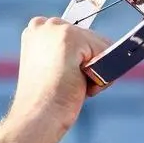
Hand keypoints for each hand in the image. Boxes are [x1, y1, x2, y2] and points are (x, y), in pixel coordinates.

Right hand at [6, 17, 109, 142]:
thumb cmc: (46, 102)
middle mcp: (44, 24)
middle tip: (67, 83)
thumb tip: (106, 50)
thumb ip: (71, 53)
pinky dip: (102, 75)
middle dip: (89, 64)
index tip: (61, 77)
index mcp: (36, 30)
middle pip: (92, 39)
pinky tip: (80, 85)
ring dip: (96, 71)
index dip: (79, 62)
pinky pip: (107, 51)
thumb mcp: (55, 69)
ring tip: (71, 85)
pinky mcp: (70, 38)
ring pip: (101, 46)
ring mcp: (56, 29)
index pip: (80, 37)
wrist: (37, 118)